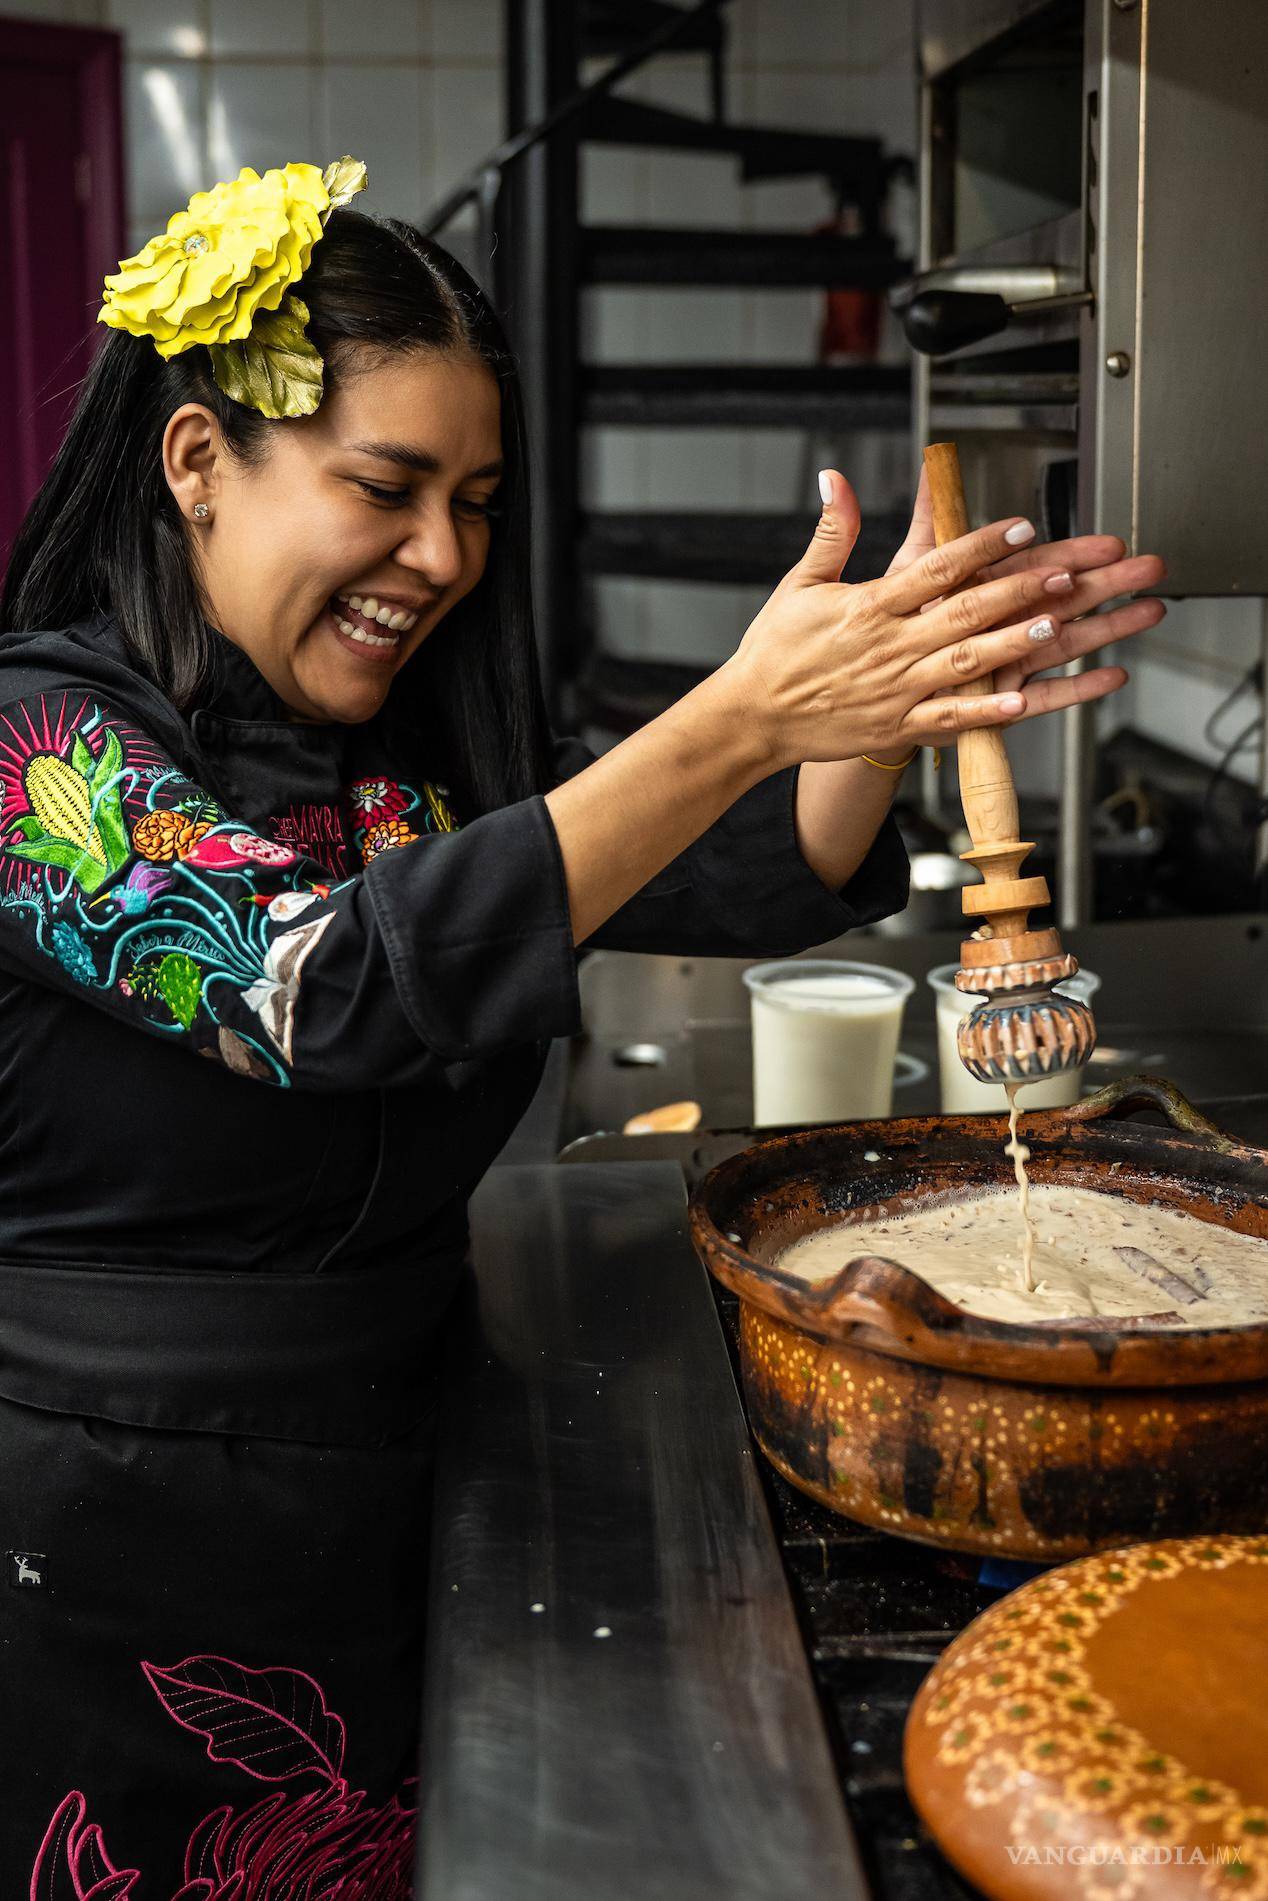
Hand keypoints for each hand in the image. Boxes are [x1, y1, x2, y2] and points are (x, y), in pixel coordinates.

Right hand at [722, 471, 1164, 769]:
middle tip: (1064, 573)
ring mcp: (896, 690)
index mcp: (869, 606)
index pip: (935, 567)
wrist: (753, 718)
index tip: (1020, 525)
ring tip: (1056, 626)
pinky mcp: (897, 726)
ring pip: (965, 663)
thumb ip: (833, 531)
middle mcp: (888, 646)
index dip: (981, 545)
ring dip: (1013, 644)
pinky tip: (1023, 701)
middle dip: (1018, 590)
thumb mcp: (800, 583)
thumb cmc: (776, 651)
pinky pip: (949, 719)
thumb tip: (836, 478)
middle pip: (964, 612)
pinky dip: (986, 712)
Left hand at [886, 465, 1166, 720]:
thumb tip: (934, 469)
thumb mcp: (908, 568)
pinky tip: (1113, 676)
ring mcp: (1008, 661)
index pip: (1038, 565)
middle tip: (1147, 568)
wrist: (872, 682)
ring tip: (1149, 612)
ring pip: (1065, 642)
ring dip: (1110, 628)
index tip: (1108, 544)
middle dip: (1108, 583)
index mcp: (987, 587)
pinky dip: (1078, 688)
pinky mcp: (1002, 702)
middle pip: (1063, 599)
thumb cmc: (891, 624)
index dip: (1073, 554)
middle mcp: (1004, 622)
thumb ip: (932, 521)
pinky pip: (1044, 697)